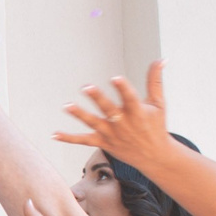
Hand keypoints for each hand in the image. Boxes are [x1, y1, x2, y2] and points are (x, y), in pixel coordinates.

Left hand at [58, 62, 175, 165]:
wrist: (154, 156)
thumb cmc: (156, 126)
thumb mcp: (158, 103)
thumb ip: (155, 80)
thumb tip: (161, 59)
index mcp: (137, 112)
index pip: (130, 98)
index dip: (123, 88)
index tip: (115, 78)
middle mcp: (123, 123)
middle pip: (109, 109)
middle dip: (98, 98)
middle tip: (86, 87)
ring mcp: (111, 134)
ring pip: (93, 123)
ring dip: (80, 115)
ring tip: (66, 106)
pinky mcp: (103, 142)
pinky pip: (84, 140)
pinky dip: (69, 138)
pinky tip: (54, 134)